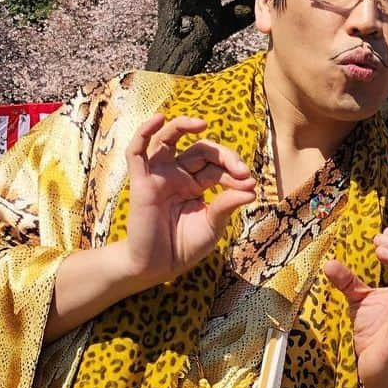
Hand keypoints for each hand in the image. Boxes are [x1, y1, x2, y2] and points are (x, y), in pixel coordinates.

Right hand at [120, 114, 255, 287]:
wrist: (158, 267)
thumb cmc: (185, 247)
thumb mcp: (213, 225)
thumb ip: (226, 205)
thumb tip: (251, 190)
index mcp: (196, 184)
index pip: (218, 167)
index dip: (235, 172)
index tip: (251, 184)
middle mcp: (178, 175)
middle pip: (201, 151)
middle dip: (224, 156)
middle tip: (242, 170)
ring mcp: (159, 176)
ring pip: (168, 140)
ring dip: (183, 126)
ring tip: (201, 123)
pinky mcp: (141, 182)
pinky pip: (137, 152)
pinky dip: (144, 132)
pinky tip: (158, 119)